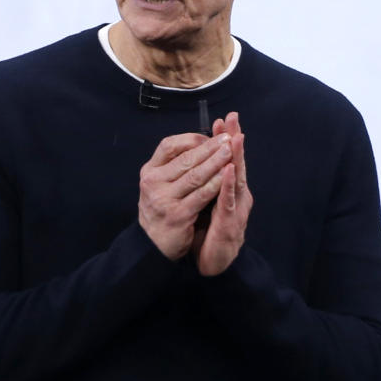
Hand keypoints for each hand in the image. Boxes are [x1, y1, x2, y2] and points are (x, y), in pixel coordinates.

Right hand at [138, 131, 234, 260]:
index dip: (191, 139)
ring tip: (231, 152)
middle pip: (185, 158)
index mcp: (149, 171)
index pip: (168, 145)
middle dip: (210, 147)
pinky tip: (227, 176)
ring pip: (195, 175)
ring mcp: (164, 199)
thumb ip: (175, 166)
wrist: (153, 244)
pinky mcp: (177, 214)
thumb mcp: (160, 184)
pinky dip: (216, 184)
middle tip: (228, 137)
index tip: (210, 136)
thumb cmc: (162, 209)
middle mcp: (153, 183)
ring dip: (216, 162)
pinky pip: (201, 195)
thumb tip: (201, 143)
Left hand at [193, 112, 251, 275]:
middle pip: (236, 164)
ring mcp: (235, 211)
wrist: (215, 265)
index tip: (223, 120)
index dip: (227, 140)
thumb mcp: (208, 205)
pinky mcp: (230, 225)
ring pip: (237, 179)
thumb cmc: (211, 234)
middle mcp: (237, 198)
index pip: (228, 160)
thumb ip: (209, 185)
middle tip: (233, 117)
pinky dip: (228, 186)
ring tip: (236, 136)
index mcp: (230, 191)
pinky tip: (228, 171)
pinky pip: (229, 203)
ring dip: (236, 157)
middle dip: (234, 140)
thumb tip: (202, 164)